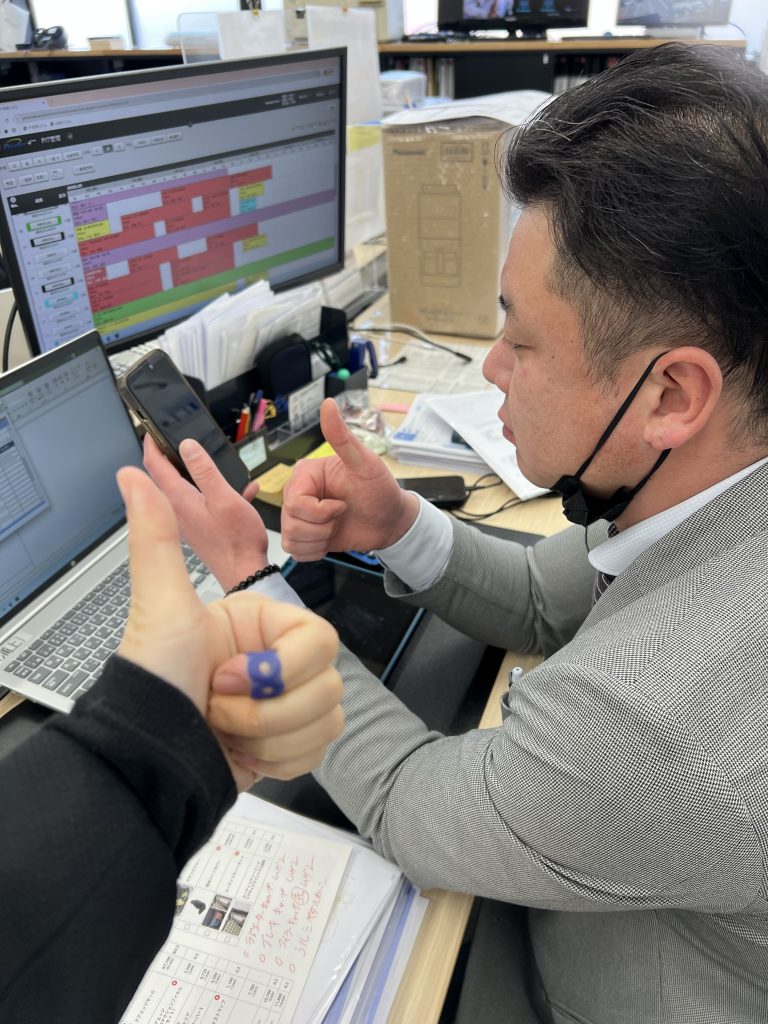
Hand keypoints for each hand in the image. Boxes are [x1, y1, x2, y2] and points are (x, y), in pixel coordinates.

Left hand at [116, 466, 343, 789]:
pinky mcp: (286, 742)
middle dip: (268, 710)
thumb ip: (158, 537)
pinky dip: (277, 760)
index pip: (318, 638)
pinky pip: (317, 750)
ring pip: (327, 719)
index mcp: (260, 623)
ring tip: (225, 730)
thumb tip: (130, 478)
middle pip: (329, 684)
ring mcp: (284, 703)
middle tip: (217, 707)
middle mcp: (276, 659)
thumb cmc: (153, 681)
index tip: (225, 677)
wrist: (145, 760)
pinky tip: (240, 751)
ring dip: (269, 737)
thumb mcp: (160, 606)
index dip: (279, 668)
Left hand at [143, 434, 267, 590]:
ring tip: (211, 460)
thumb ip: (205, 471)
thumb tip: (187, 446)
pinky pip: (199, 499)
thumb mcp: (224, 498)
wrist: (244, 571)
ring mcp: (185, 518)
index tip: (152, 428)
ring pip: (182, 486)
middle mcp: (177, 508)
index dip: (151, 442)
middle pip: (164, 474)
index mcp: (179, 498)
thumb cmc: (237, 540)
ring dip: (194, 471)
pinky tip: (239, 490)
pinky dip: (212, 490)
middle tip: (177, 438)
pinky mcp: (197, 525)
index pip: (154, 464)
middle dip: (170, 453)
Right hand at [281, 398, 419, 559]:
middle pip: (291, 522)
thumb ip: (342, 437)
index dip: (320, 512)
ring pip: (291, 538)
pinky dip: (315, 551)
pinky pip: (295, 551)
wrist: (390, 521)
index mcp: (306, 474)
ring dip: (319, 540)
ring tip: (337, 527)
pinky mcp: (305, 535)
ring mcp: (299, 515)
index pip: (295, 502)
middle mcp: (298, 493)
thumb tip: (328, 404)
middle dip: (322, 527)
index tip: (342, 505)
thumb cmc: (380, 490)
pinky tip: (330, 539)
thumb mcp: (365, 463)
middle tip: (342, 515)